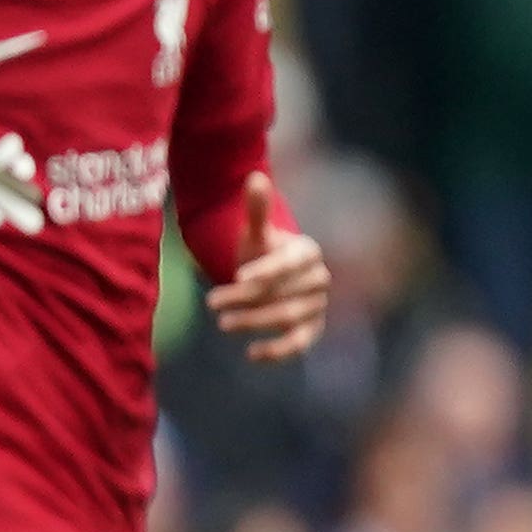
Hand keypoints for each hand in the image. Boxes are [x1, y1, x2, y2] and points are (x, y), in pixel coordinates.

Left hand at [203, 171, 330, 362]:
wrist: (269, 277)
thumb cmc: (259, 252)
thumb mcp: (254, 232)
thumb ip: (256, 210)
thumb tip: (254, 178)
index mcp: (307, 252)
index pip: (288, 263)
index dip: (265, 271)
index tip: (237, 277)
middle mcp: (318, 280)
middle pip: (282, 293)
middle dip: (246, 299)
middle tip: (212, 302)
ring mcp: (317, 306)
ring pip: (286, 317)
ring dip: (254, 322)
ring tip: (222, 323)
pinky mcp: (311, 330)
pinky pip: (299, 343)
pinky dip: (278, 351)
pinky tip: (252, 354)